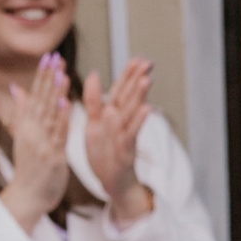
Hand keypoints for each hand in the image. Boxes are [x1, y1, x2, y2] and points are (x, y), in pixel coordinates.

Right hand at [2, 53, 71, 231]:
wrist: (28, 196)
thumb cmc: (29, 167)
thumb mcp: (23, 136)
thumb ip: (21, 111)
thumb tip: (15, 88)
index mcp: (26, 126)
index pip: (35, 95)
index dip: (42, 75)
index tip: (49, 56)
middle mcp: (31, 131)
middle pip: (42, 100)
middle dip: (49, 78)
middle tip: (56, 56)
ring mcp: (41, 143)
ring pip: (50, 114)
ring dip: (56, 93)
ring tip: (62, 72)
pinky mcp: (52, 155)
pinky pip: (58, 134)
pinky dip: (62, 118)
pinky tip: (67, 102)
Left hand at [83, 59, 154, 220]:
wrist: (111, 182)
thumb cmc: (104, 154)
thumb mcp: (93, 123)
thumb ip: (93, 100)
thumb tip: (92, 73)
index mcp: (112, 115)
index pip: (120, 90)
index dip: (128, 74)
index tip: (138, 58)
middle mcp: (120, 123)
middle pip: (128, 97)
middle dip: (137, 80)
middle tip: (148, 63)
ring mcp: (124, 136)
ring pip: (131, 113)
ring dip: (139, 97)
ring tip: (147, 80)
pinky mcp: (125, 150)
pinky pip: (131, 134)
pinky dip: (138, 122)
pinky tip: (147, 109)